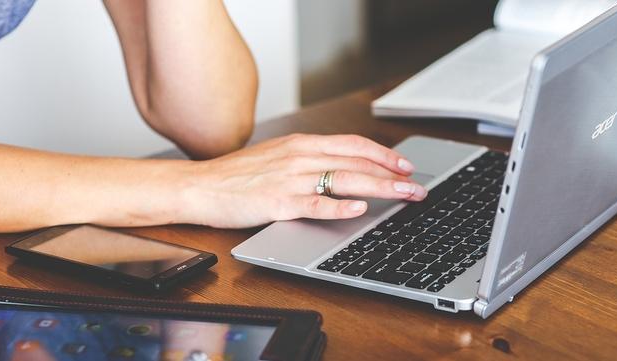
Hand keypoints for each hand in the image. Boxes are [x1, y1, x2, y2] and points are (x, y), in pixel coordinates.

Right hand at [175, 134, 426, 227]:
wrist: (199, 186)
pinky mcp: (278, 202)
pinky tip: (359, 210)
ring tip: (403, 196)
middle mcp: (300, 156)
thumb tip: (343, 169)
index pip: (354, 145)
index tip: (405, 166)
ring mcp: (290, 179)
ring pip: (345, 180)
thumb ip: (310, 160)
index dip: (384, 155)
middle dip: (393, 175)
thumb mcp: (278, 157)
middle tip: (417, 188)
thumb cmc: (237, 176)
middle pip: (357, 162)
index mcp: (302, 144)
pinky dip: (339, 206)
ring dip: (380, 188)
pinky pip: (315, 203)